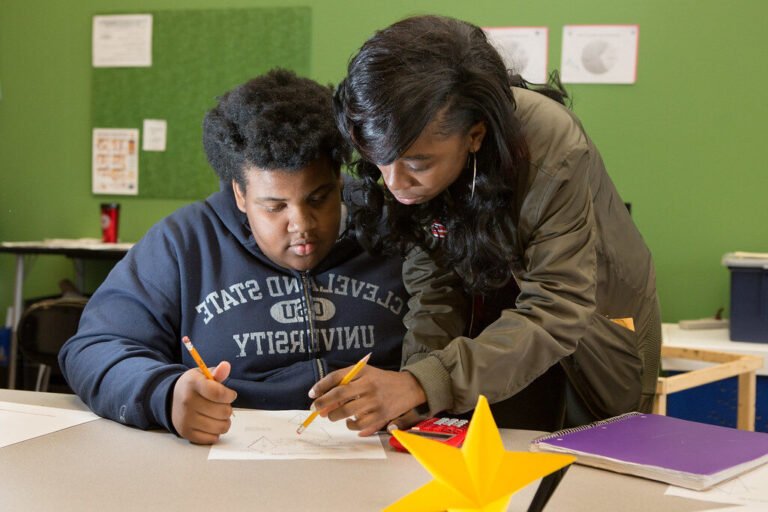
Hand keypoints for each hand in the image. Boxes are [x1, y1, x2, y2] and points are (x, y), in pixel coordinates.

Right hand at [171, 361, 236, 443]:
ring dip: (225, 422)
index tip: (230, 395)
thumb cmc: (193, 387)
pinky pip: (212, 438)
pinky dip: (216, 432)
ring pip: (220, 426)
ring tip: (219, 415)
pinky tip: (211, 424)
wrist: (171, 400)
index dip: (229, 395)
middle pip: (223, 411)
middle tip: (222, 405)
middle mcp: (187, 402)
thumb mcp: (202, 375)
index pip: (218, 393)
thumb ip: (217, 372)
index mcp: (192, 384)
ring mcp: (186, 419)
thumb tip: (226, 366)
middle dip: (228, 408)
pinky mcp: (186, 433)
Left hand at [309, 366, 426, 435]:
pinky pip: (359, 425)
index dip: (321, 385)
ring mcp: (375, 402)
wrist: (409, 388)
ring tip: (333, 416)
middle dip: (323, 403)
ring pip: (346, 412)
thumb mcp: (366, 374)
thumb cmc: (382, 381)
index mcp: (363, 372)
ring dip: (334, 416)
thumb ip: (347, 382)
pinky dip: (350, 426)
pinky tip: (350, 422)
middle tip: (315, 408)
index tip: (312, 393)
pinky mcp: (381, 416)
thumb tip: (325, 398)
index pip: (337, 377)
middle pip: (339, 395)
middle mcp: (368, 385)